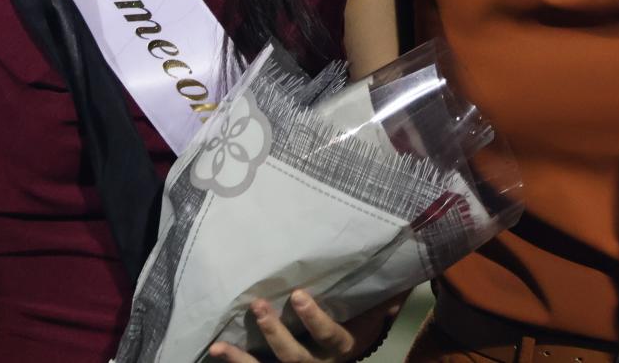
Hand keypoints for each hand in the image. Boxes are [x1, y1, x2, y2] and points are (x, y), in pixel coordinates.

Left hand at [209, 290, 398, 362]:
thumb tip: (404, 264)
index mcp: (342, 348)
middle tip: (258, 306)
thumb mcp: (374, 312)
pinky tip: (214, 351)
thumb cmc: (359, 325)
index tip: (298, 295)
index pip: (330, 336)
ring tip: (220, 345)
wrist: (345, 357)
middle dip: (275, 335)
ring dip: (244, 361)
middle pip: (295, 358)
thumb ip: (386, 294)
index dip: (315, 320)